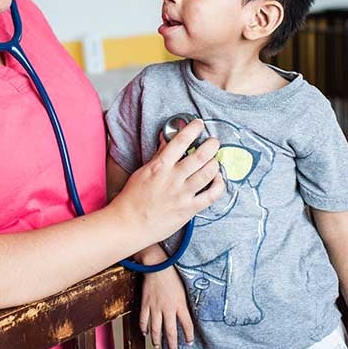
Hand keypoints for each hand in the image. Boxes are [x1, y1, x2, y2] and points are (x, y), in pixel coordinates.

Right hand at [115, 119, 223, 239]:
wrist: (128, 225)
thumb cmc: (132, 199)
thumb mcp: (143, 172)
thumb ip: (158, 155)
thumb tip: (167, 140)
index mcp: (159, 167)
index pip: (180, 142)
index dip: (193, 129)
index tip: (199, 124)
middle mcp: (173, 179)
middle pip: (200, 156)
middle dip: (211, 145)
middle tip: (214, 142)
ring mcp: (182, 195)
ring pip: (208, 173)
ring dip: (215, 163)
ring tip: (214, 160)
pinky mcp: (189, 210)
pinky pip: (211, 195)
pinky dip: (218, 185)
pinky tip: (217, 180)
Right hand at [137, 247, 192, 348]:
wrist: (157, 266)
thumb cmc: (172, 274)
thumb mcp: (184, 288)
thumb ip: (184, 302)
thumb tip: (186, 312)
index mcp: (180, 305)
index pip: (187, 325)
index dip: (189, 335)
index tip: (189, 342)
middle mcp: (168, 309)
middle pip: (170, 332)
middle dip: (172, 344)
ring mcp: (155, 307)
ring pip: (156, 329)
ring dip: (157, 340)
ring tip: (158, 346)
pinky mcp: (145, 304)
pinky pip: (143, 320)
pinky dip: (144, 328)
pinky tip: (145, 333)